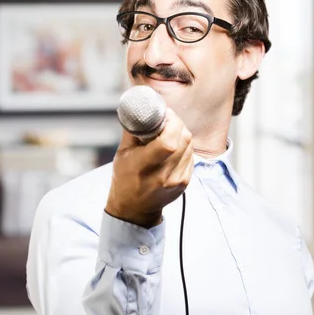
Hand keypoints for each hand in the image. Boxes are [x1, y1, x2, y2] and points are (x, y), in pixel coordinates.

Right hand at [105, 108, 193, 227]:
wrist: (134, 208)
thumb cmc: (125, 178)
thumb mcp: (123, 153)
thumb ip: (133, 130)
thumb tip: (140, 106)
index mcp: (143, 167)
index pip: (168, 142)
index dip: (171, 123)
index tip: (164, 115)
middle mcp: (163, 176)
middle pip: (183, 140)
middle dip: (177, 124)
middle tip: (167, 119)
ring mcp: (176, 180)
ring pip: (190, 145)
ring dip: (181, 133)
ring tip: (169, 132)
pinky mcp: (185, 182)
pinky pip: (191, 155)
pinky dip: (184, 146)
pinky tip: (173, 147)